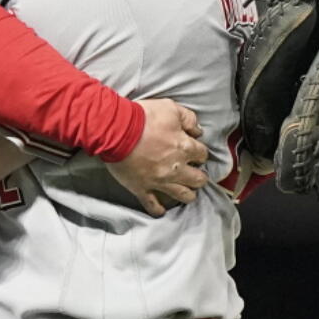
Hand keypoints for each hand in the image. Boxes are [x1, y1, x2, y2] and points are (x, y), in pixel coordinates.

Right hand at [105, 99, 208, 216]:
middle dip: (199, 177)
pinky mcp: (142, 188)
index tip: (195, 153)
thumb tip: (197, 130)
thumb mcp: (170, 108)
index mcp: (184, 147)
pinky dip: (158, 209)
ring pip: (182, 195)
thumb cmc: (143, 117)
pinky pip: (152, 205)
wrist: (116, 130)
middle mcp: (176, 168)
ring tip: (187, 192)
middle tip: (195, 174)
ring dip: (188, 194)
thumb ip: (188, 118)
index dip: (199, 153)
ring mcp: (159, 181)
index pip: (202, 154)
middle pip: (198, 179)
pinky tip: (161, 210)